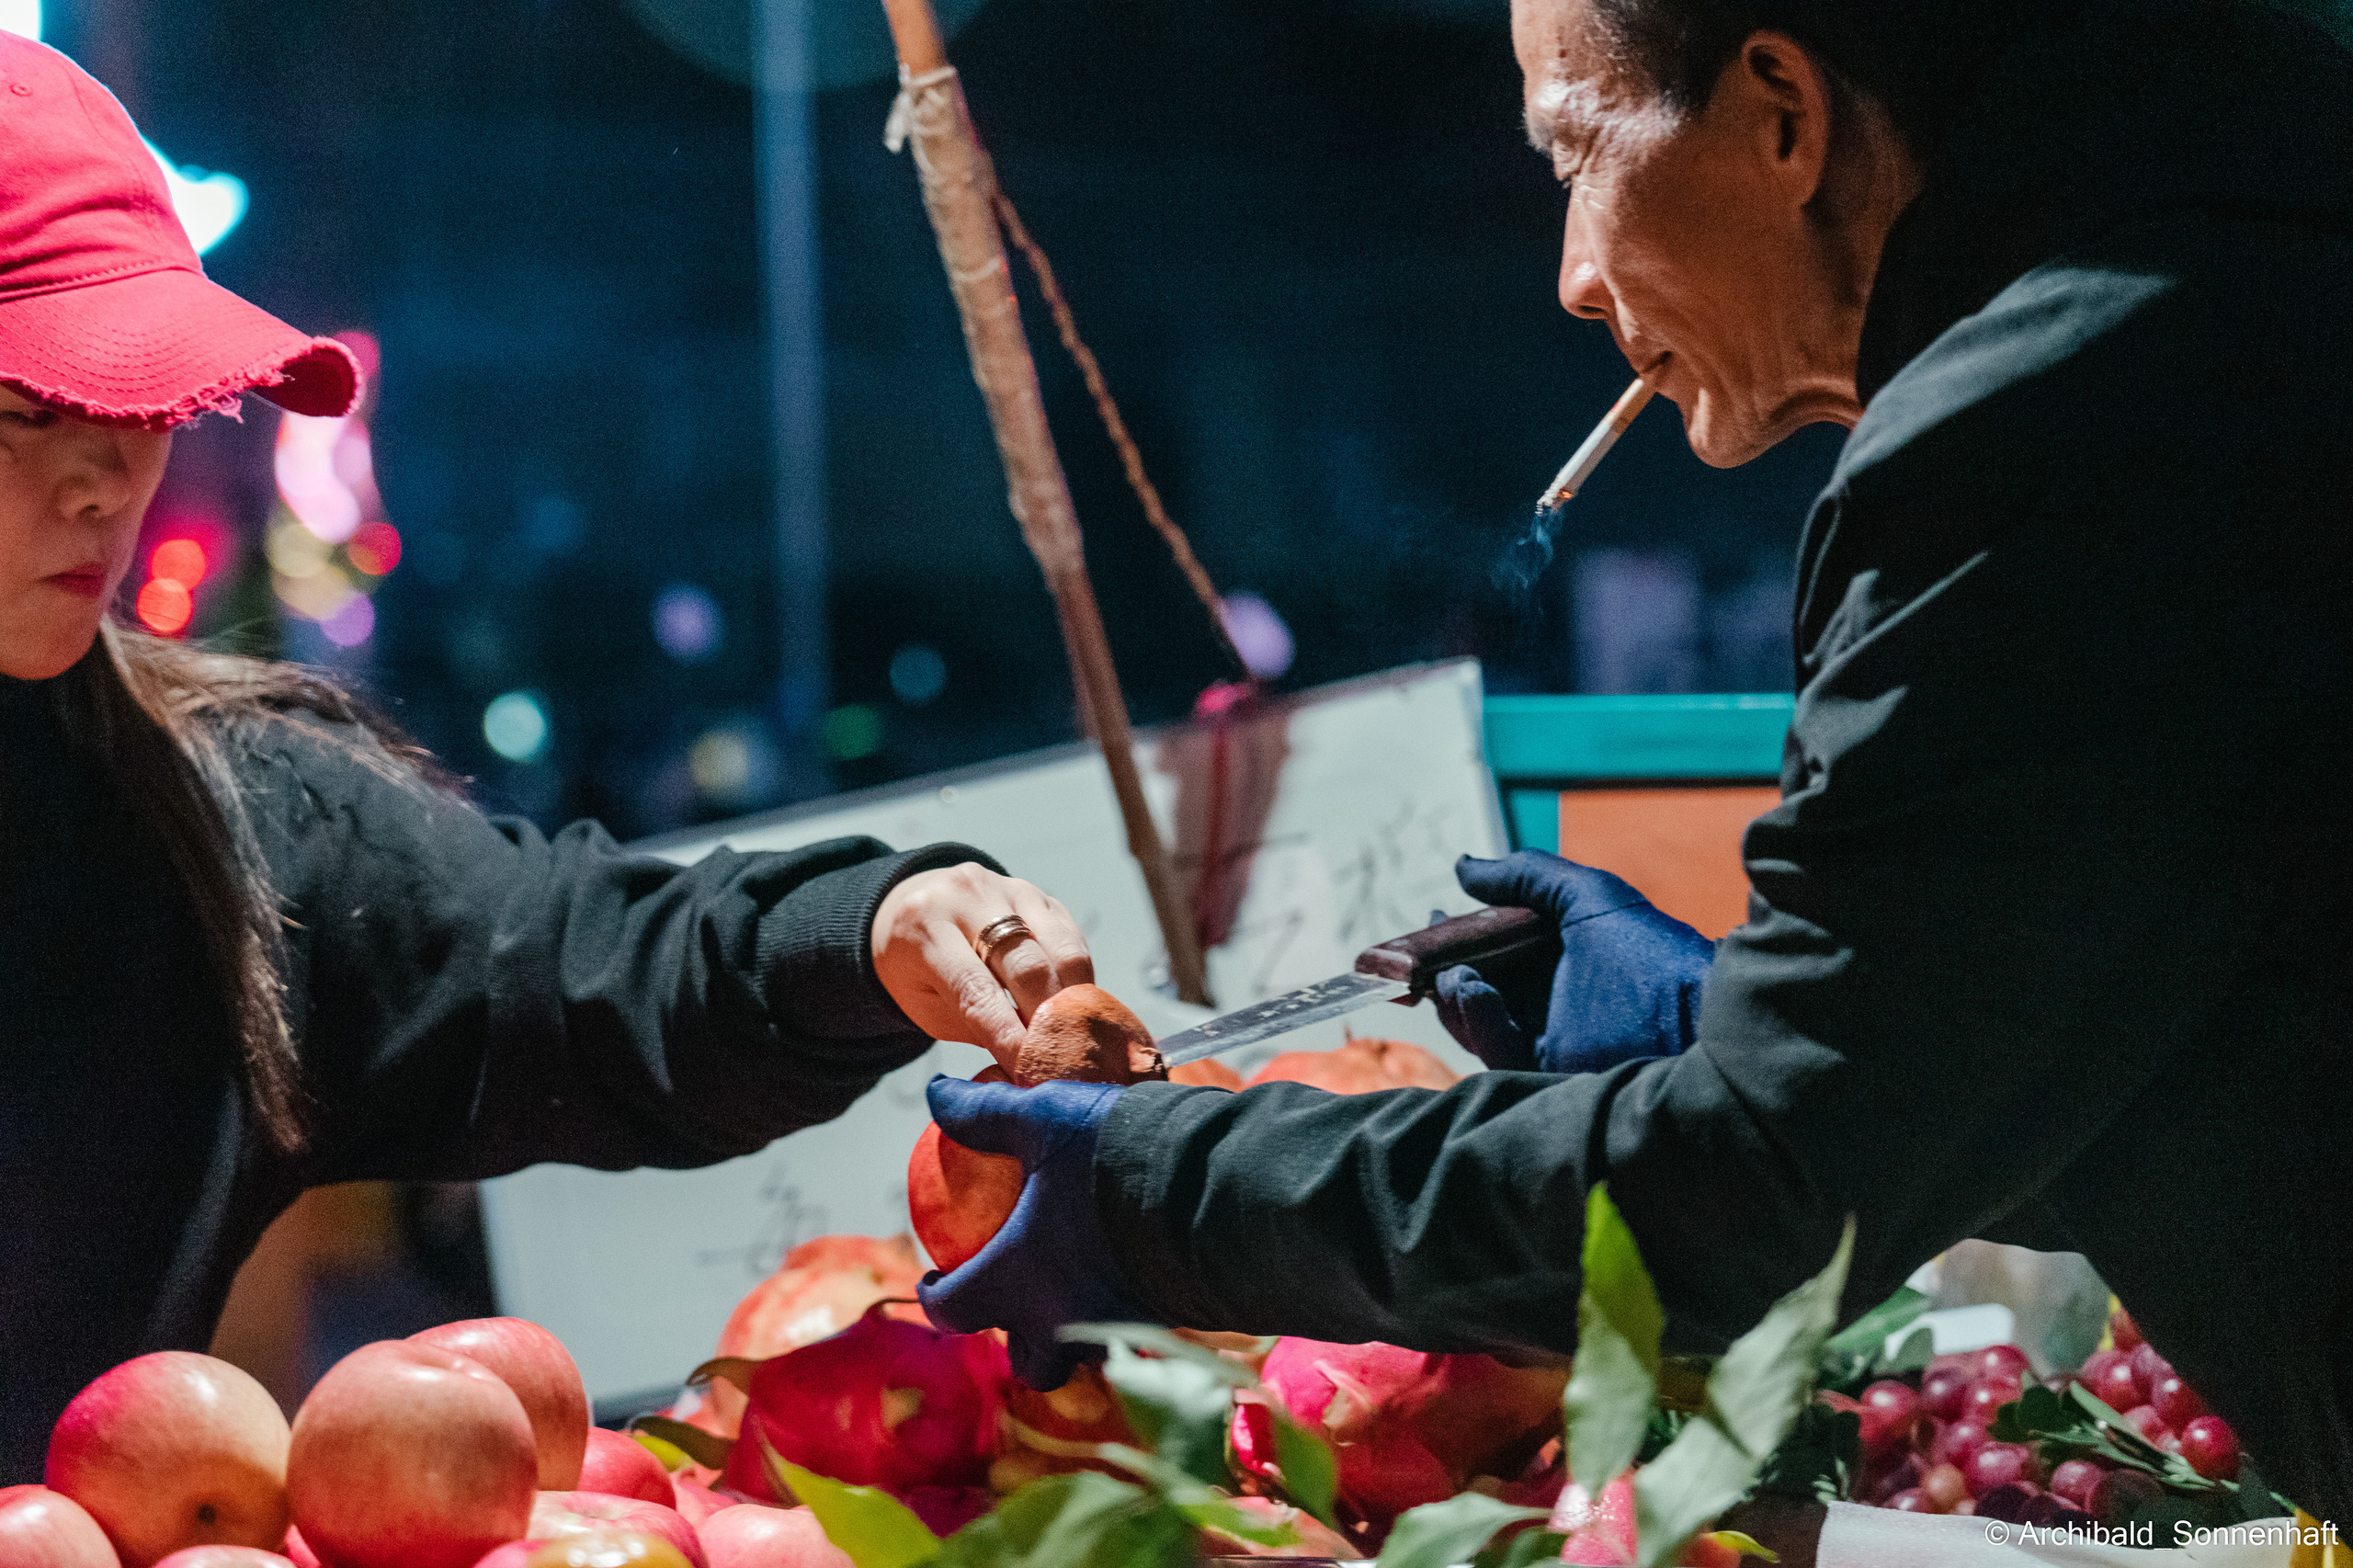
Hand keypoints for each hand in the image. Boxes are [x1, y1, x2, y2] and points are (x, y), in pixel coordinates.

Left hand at [874, 864, 1092, 1063]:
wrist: (911, 905)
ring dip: (1073, 1002)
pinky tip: (1074, 1008)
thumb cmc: (915, 966)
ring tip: (1075, 1038)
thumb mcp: (922, 1003)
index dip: (1007, 1032)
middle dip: (1048, 1021)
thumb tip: (1026, 1058)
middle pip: (1028, 965)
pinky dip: (1078, 981)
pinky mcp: (1040, 894)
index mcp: (927, 929)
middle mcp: (970, 898)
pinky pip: (1072, 940)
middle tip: (1060, 1061)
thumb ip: (971, 1027)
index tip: (1027, 1069)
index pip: (976, 988)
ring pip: (1062, 949)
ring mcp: (1010, 888)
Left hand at [914, 1075, 1156, 1389]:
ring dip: (1073, 1333)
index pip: (954, 1312)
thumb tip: (935, 1090)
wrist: (1215, 1184)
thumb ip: (983, 1114)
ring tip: (1077, 1290)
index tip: (939, 1277)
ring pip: (1086, 1355)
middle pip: (1030, 1363)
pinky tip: (1130, 1270)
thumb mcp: (1043, 1119)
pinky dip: (1122, 1312)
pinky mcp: (1167, 1320)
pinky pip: (1133, 1332)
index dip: (936, 1298)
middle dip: (1016, 1341)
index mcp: (1019, 1282)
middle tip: (1014, 1299)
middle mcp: (1064, 1321)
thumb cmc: (1114, 1153)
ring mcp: (1118, 1328)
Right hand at [1432, 850, 1714, 1074]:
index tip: (1433, 916)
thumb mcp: (1588, 897)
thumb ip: (1526, 875)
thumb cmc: (1650, 952)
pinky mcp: (1552, 1075)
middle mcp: (1557, 998)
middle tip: (1415, 953)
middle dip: (1444, 965)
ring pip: (1483, 1019)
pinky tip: (1470, 990)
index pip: (1501, 947)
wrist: (1697, 1017)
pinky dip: (1479, 1021)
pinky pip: (1499, 1051)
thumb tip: (1463, 866)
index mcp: (1566, 956)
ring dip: (1456, 994)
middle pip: (1483, 983)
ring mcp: (1554, 1038)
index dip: (1464, 932)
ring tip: (1449, 972)